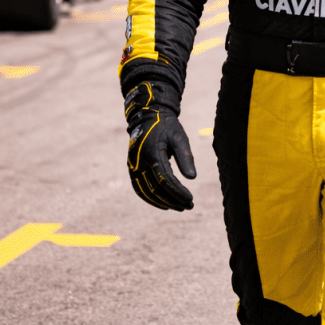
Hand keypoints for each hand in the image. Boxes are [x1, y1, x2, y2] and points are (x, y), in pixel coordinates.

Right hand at [124, 81, 195, 210]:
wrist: (147, 116)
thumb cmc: (167, 127)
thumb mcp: (180, 138)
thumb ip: (185, 157)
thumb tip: (192, 178)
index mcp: (152, 153)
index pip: (165, 179)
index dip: (178, 192)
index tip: (191, 199)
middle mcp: (140, 161)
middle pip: (155, 189)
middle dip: (173, 200)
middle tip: (189, 206)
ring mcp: (133, 166)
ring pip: (146, 192)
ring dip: (163, 203)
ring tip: (180, 208)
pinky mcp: (132, 168)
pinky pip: (139, 188)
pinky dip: (151, 199)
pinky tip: (164, 204)